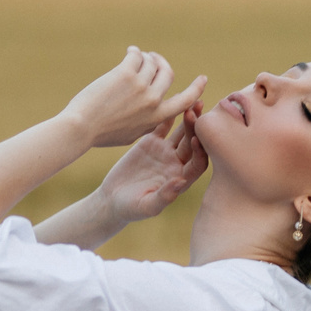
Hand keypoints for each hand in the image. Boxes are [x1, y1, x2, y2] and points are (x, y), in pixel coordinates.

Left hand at [61, 46, 207, 147]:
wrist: (80, 128)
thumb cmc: (101, 133)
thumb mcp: (131, 134)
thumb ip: (147, 122)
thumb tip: (156, 110)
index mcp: (157, 117)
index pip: (185, 101)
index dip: (196, 89)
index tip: (203, 79)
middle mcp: (153, 101)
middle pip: (167, 73)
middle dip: (161, 63)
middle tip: (153, 57)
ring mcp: (140, 86)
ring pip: (151, 62)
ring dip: (145, 56)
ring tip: (136, 56)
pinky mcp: (126, 74)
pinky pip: (136, 56)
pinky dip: (134, 52)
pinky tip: (129, 52)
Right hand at [96, 110, 209, 224]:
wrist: (111, 199)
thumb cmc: (130, 209)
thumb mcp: (147, 206)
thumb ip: (165, 196)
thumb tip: (181, 182)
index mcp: (180, 179)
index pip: (198, 163)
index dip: (200, 152)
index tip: (197, 139)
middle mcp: (177, 164)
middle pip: (192, 143)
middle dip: (196, 128)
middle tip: (197, 111)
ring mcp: (165, 152)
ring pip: (181, 132)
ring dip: (187, 119)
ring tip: (191, 102)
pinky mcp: (151, 143)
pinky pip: (162, 127)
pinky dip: (166, 115)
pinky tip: (169, 101)